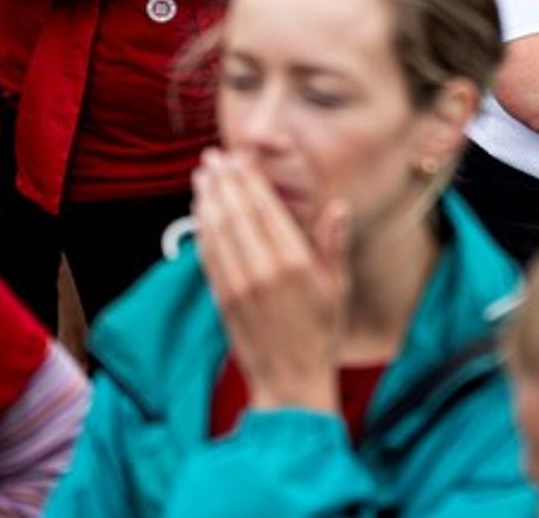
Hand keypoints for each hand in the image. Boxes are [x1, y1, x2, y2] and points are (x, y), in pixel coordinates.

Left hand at [193, 149, 345, 413]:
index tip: (239, 156)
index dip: (249, 179)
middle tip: (213, 157)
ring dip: (207, 200)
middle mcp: (262, 270)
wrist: (291, 382)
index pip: (265, 208)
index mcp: (294, 262)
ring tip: (202, 176)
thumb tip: (338, 207)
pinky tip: (200, 214)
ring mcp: (238, 285)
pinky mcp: (222, 299)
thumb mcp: (338, 289)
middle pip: (236, 213)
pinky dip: (201, 230)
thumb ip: (334, 246)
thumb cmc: (321, 334)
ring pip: (217, 231)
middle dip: (223, 181)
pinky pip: (208, 256)